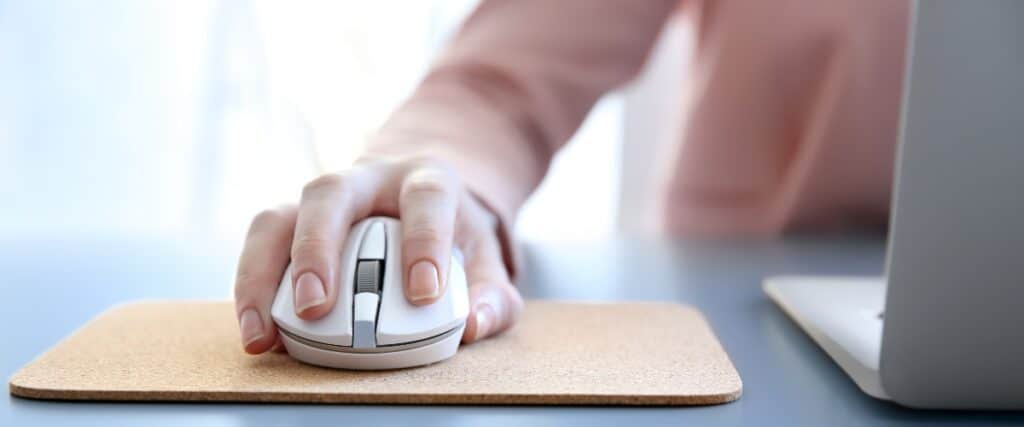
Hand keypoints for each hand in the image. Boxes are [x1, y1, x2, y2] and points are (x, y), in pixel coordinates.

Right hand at [233, 157, 522, 353]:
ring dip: (263, 274)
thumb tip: (474, 326)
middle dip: (319, 250)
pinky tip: (257, 330)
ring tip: (264, 333)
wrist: (420, 198)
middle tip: (317, 309)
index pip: (426, 198)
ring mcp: (320, 198)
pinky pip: (259, 244)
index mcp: (424, 180)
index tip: (423, 292)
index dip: (423, 241)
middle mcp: (365, 178)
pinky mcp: (288, 220)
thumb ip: (491, 296)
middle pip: (331, 194)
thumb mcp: (484, 261)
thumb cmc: (452, 237)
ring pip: (278, 216)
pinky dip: (251, 287)